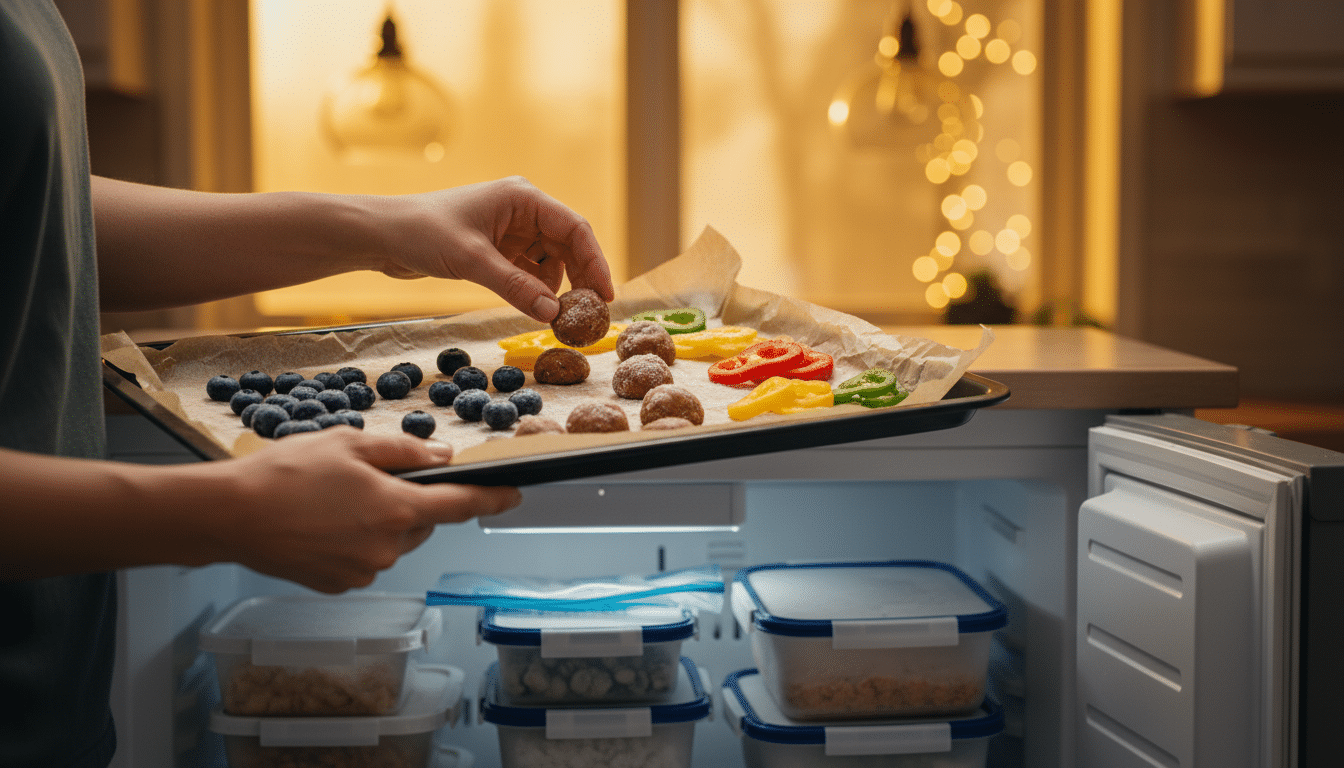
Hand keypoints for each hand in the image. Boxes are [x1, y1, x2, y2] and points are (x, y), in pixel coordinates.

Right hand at [216, 427, 520, 592]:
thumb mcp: (350, 444)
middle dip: (408, 501)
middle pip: (422, 522)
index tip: (513, 495)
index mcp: (396, 509)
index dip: (492, 499)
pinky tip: (322, 524)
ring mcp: (364, 571)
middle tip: (367, 480)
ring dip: (380, 522)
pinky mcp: (340, 585)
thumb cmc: (286, 474)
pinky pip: (365, 560)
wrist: (230, 515)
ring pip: (393, 542)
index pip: (460, 505)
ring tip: (335, 501)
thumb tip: (441, 458)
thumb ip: (404, 453)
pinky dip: (355, 541)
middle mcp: (387, 547)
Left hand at [374, 176, 614, 321]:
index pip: (575, 228)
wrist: (380, 235)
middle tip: (587, 315)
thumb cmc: (422, 233)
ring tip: (555, 317)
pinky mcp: (496, 249)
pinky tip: (532, 308)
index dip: (595, 262)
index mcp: (522, 198)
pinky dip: (534, 290)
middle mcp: (522, 210)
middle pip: (567, 246)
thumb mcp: (472, 262)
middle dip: (578, 280)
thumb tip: (553, 314)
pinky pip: (529, 271)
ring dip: (554, 289)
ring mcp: (510, 230)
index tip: (605, 296)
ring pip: (549, 262)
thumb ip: (516, 287)